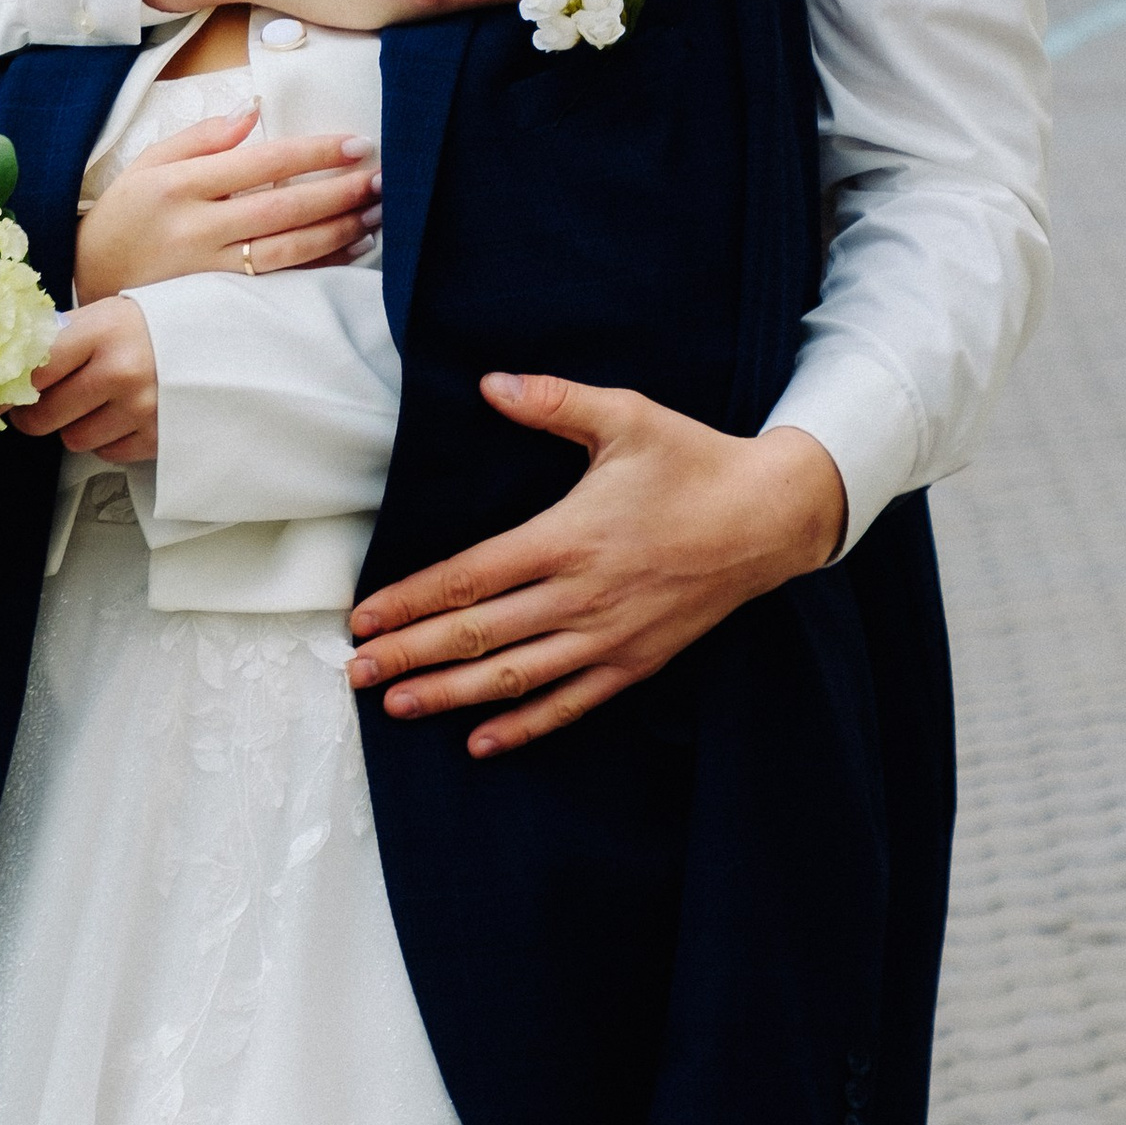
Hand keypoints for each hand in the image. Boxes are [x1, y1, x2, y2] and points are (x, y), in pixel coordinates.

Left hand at [10, 298, 157, 460]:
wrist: (230, 341)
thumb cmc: (161, 325)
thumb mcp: (110, 313)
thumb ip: (63, 339)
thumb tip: (9, 370)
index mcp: (103, 331)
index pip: (32, 370)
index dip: (10, 388)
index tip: (0, 395)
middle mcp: (120, 371)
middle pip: (43, 415)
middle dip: (37, 413)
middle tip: (45, 403)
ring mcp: (141, 409)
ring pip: (73, 440)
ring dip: (77, 427)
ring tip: (99, 402)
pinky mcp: (158, 438)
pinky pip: (107, 454)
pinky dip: (109, 440)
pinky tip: (124, 414)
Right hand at [74, 103, 380, 298]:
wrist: (87, 281)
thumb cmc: (124, 216)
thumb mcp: (148, 164)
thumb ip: (201, 138)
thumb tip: (252, 111)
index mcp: (179, 184)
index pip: (262, 162)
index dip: (314, 153)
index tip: (355, 143)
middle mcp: (196, 227)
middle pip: (282, 208)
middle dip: (338, 193)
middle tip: (379, 179)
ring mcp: (208, 270)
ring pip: (286, 250)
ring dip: (337, 231)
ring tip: (374, 214)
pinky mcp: (217, 300)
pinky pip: (279, 283)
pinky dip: (319, 267)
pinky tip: (348, 251)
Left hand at [345, 382, 846, 755]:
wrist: (771, 518)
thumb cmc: (693, 460)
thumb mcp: (626, 416)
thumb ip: (553, 401)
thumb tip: (489, 383)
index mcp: (569, 537)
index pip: (470, 576)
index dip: (411, 599)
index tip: (363, 616)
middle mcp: (582, 595)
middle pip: (478, 634)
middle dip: (411, 655)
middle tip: (354, 671)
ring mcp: (609, 637)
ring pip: (515, 676)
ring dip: (450, 695)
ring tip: (396, 705)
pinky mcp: (637, 662)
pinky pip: (571, 703)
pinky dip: (524, 725)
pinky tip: (481, 742)